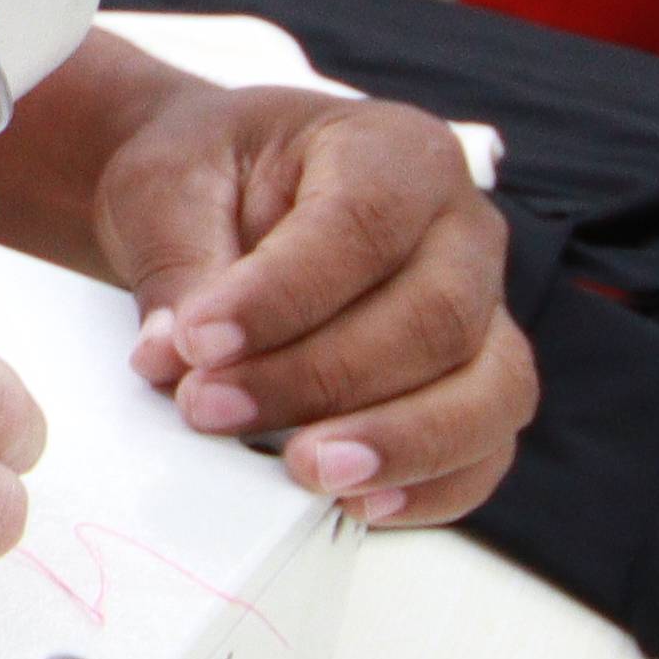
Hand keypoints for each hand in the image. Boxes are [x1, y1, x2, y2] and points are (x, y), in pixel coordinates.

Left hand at [84, 85, 530, 524]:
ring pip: (489, 388)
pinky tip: (360, 505)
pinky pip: (487, 446)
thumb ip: (179, 267)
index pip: (360, 226)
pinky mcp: (476, 382)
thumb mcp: (169, 189)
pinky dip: (434, 486)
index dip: (282, 296)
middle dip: (320, 379)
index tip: (194, 343)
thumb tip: (172, 357)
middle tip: (211, 411)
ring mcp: (485, 310)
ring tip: (305, 472)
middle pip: (433, 318)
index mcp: (394, 153)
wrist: (221, 198)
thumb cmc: (209, 181)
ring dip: (396, 442)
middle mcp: (462, 229)